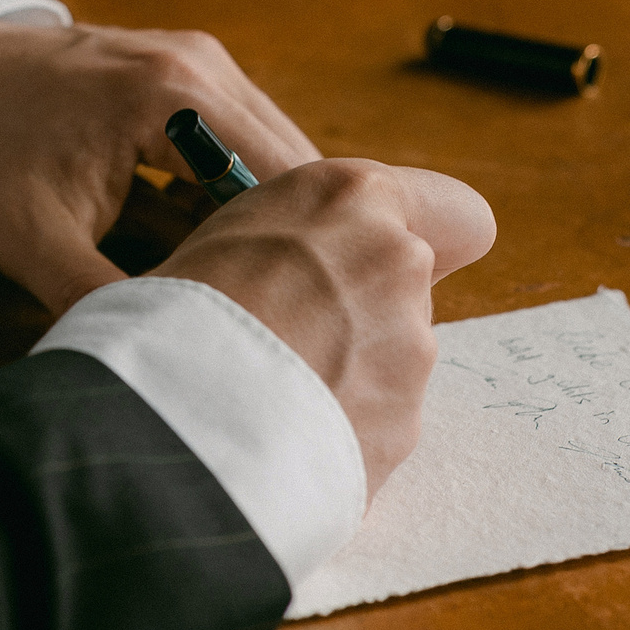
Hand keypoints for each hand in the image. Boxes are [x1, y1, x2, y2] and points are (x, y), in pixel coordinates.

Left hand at [0, 21, 323, 316]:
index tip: (295, 319)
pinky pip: (233, 138)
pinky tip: (216, 248)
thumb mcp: (30, 242)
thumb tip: (159, 369)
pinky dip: (231, 190)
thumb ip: (103, 302)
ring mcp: (192, 58)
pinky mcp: (179, 71)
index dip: (296, 255)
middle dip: (290, 239)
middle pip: (292, 164)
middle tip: (288, 316)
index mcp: (172, 94)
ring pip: (268, 152)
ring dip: (262, 216)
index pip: (282, 182)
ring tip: (256, 289)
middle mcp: (198, 62)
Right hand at [154, 161, 494, 494]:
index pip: (458, 213)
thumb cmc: (172, 308)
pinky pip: (375, 420)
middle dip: (366, 308)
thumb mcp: (222, 234)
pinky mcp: (403, 425)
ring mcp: (409, 348)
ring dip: (349, 370)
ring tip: (268, 390)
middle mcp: (398, 263)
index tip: (376, 257)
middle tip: (290, 331)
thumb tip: (299, 268)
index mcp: (351, 197)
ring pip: (393, 358)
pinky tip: (281, 432)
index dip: (429, 239)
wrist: (172, 414)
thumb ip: (294, 241)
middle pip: (412, 289)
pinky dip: (341, 424)